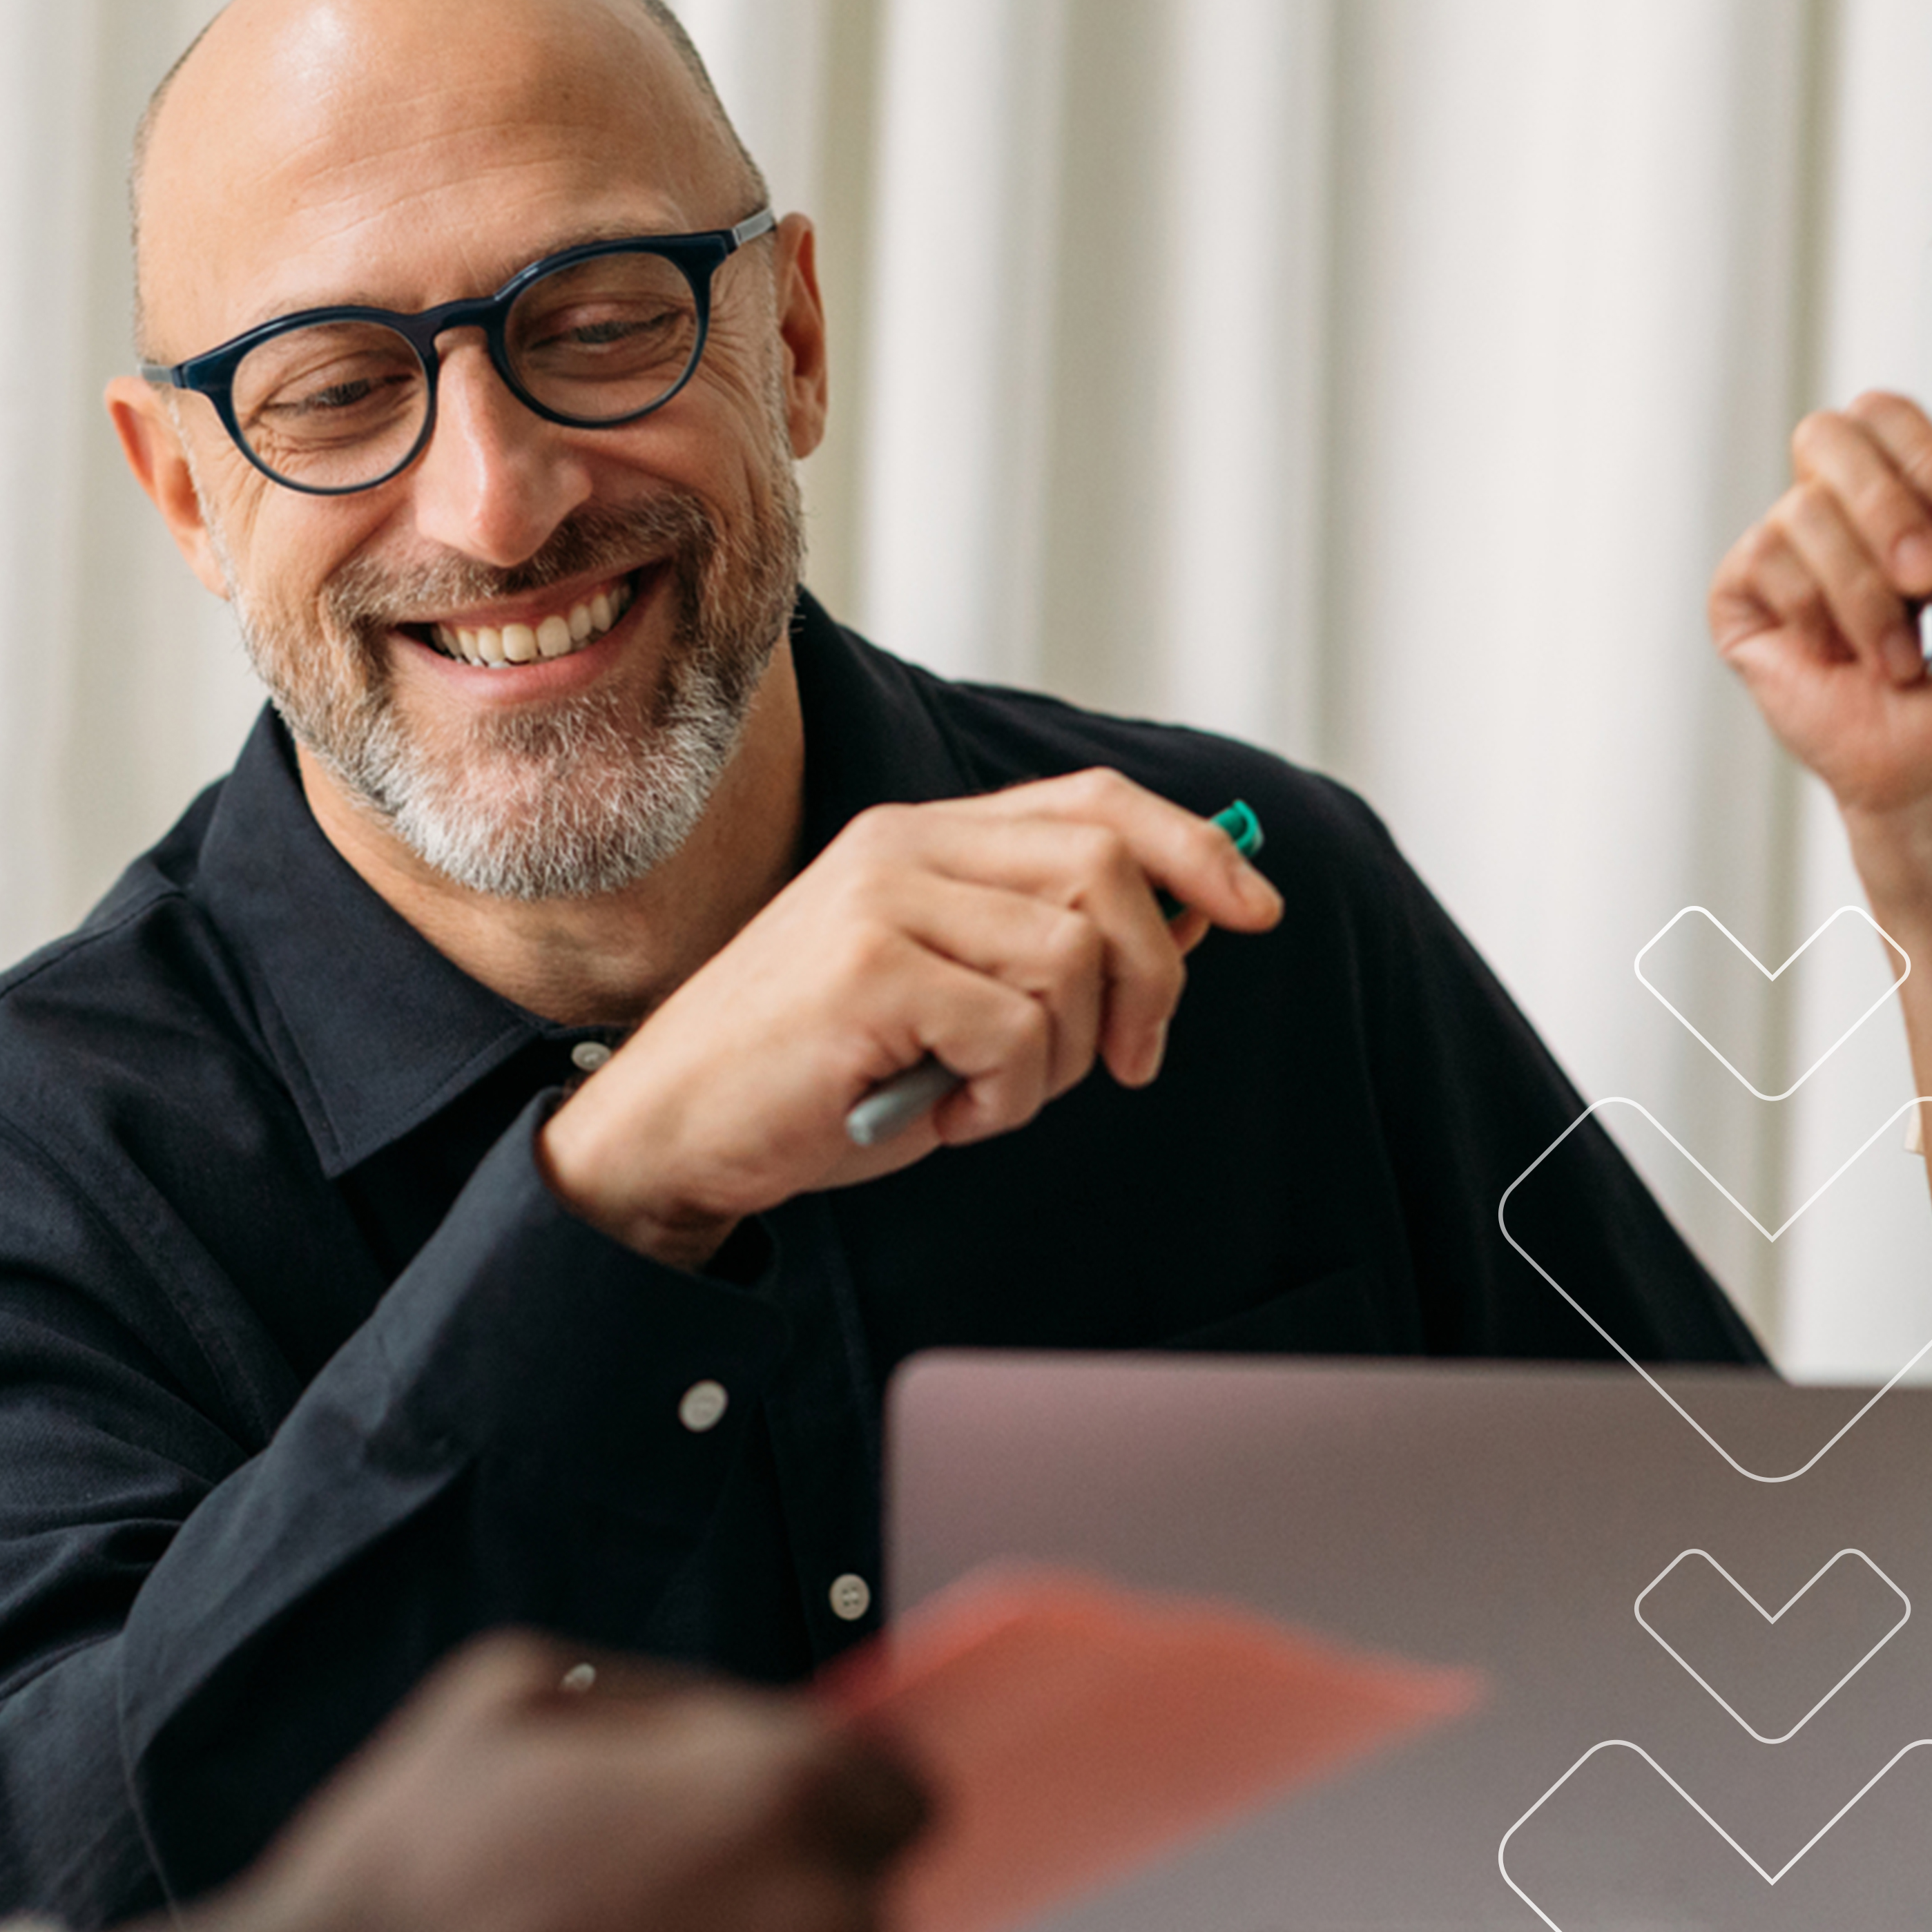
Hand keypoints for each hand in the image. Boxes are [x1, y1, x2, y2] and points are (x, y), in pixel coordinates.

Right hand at [92, 1633, 926, 1931]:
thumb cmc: (414, 1862)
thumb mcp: (520, 1686)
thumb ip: (657, 1697)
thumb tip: (722, 1720)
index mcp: (773, 1786)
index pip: (896, 1785)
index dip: (831, 1788)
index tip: (781, 1806)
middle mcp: (816, 1913)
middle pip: (862, 1882)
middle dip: (788, 1871)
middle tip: (671, 1882)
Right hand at [536, 768, 1285, 1267]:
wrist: (675, 1129)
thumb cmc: (817, 1074)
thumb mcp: (945, 994)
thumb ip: (1042, 949)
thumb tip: (1199, 917)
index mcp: (924, 838)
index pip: (1095, 802)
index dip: (1193, 846)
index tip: (1256, 908)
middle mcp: (905, 848)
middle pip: (1107, 871)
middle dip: (1152, 979)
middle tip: (1125, 1064)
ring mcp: (884, 902)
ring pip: (1072, 959)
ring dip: (1064, 1058)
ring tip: (992, 1095)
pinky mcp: (871, 972)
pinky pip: (1017, 1030)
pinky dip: (1008, 1097)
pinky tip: (948, 1116)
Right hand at [1707, 317, 1931, 891]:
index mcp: (1899, 484)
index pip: (1884, 410)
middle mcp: (1834, 509)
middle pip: (1830, 433)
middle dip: (1898, 511)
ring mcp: (1783, 555)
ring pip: (1807, 509)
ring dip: (1874, 589)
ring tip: (1905, 650)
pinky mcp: (1742, 603)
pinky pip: (1770, 561)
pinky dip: (1830, 617)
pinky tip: (1850, 663)